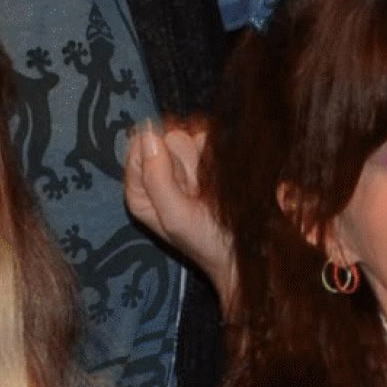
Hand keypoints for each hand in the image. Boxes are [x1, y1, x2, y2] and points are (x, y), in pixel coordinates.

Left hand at [121, 116, 240, 302]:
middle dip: (189, 164)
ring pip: (195, 137)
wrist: (245, 252)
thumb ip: (157, 179)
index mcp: (140, 187)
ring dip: (207, 162)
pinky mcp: (210, 161)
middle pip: (171, 138)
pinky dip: (221, 157)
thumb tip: (149, 135)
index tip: (180, 182)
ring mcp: (187, 165)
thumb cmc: (207, 242)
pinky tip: (221, 181)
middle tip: (197, 193)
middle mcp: (160, 173)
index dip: (163, 159)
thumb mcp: (176, 218)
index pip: (143, 145)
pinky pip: (214, 142)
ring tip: (210, 191)